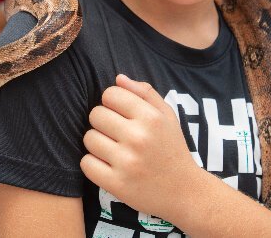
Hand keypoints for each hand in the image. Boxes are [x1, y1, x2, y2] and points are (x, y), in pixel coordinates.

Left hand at [80, 74, 202, 220]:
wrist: (184, 192)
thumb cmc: (172, 149)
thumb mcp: (167, 116)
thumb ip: (145, 93)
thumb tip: (118, 79)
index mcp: (151, 117)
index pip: (110, 94)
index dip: (112, 103)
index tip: (121, 114)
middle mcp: (138, 137)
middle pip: (95, 115)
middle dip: (103, 122)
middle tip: (117, 133)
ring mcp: (126, 162)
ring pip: (89, 138)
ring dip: (97, 143)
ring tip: (114, 150)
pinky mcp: (116, 184)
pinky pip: (86, 163)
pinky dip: (93, 164)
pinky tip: (108, 165)